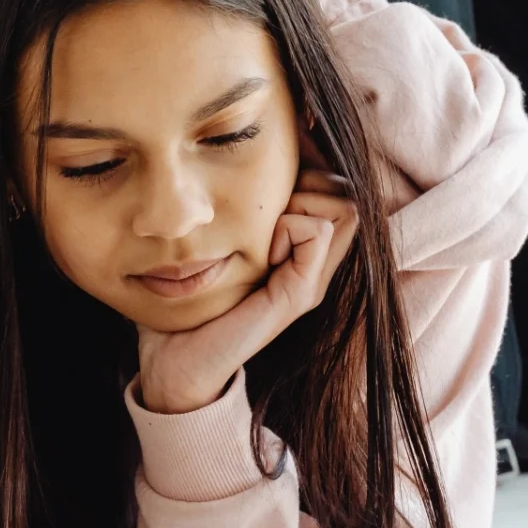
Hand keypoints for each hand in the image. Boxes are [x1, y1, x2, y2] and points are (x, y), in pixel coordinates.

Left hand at [135, 171, 357, 414]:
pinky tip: (262, 255)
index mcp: (300, 255)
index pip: (338, 189)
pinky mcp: (299, 294)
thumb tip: (241, 165)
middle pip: (348, 194)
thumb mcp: (221, 249)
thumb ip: (243, 219)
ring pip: (343, 206)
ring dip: (299, 204)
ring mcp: (312, 282)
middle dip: (309, 183)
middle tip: (267, 212)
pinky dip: (288, 227)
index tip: (267, 190)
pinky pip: (317, 231)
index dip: (312, 171)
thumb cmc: (191, 303)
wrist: (179, 362)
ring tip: (264, 234)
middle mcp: (315, 267)